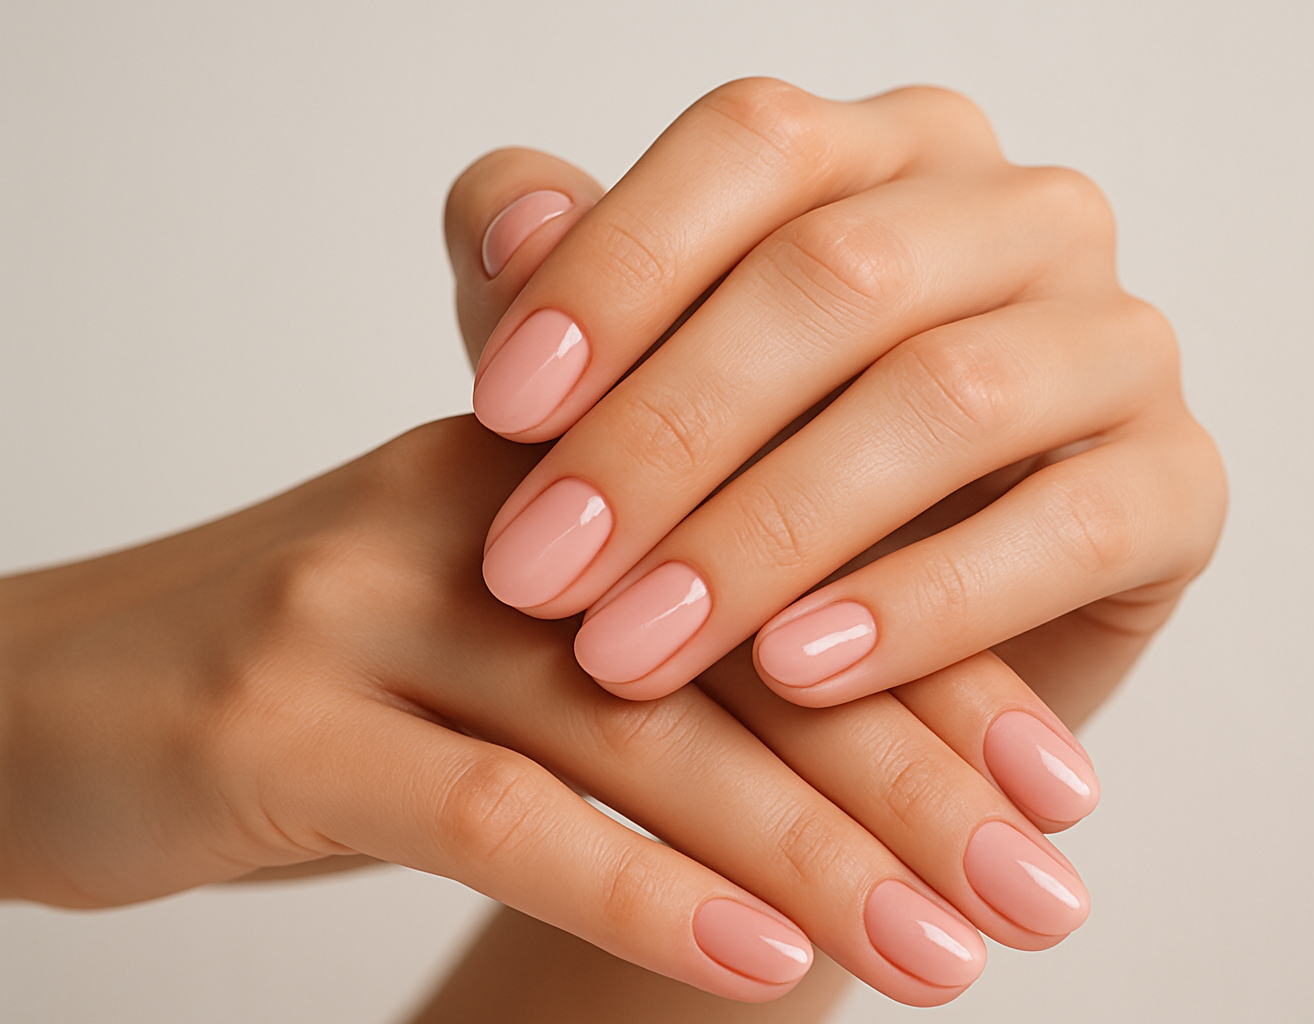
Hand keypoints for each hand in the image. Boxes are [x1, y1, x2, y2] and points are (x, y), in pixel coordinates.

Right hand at [0, 418, 1093, 1005]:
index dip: (933, 673)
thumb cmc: (320, 684)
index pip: (787, 566)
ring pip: (639, 731)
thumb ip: (653, 666)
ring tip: (951, 955)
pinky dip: (643, 893)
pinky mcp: (279, 713)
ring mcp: (373, 603)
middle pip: (742, 647)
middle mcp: (484, 516)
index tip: (1059, 784)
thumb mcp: (503, 643)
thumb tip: (854, 767)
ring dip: (813, 858)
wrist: (56, 694)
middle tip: (1049, 888)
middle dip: (912, 778)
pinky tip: (766, 970)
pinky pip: (496, 808)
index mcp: (559, 476)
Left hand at [457, 78, 1225, 709]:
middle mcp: (1017, 217)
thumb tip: (515, 219)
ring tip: (640, 645)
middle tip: (539, 573)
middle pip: (840, 276)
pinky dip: (925, 607)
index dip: (616, 269)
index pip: (754, 145)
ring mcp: (1116, 343)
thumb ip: (555, 279)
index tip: (495, 412)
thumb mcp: (626, 378)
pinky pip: (1070, 528)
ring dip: (772, 532)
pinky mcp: (1179, 483)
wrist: (891, 645)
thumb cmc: (744, 483)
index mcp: (889, 152)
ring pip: (950, 398)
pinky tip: (802, 675)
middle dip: (668, 433)